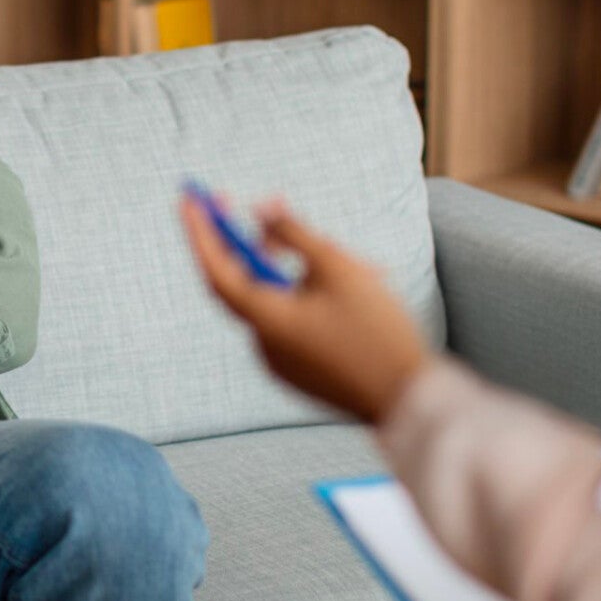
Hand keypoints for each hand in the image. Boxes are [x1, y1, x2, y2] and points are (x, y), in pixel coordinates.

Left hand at [180, 193, 431, 424]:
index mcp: (266, 321)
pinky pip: (296, 322)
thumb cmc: (376, 332)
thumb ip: (294, 234)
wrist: (411, 402)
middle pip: (247, 281)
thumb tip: (260, 207)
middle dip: (246, 242)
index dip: (201, 231)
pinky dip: (312, 298)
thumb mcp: (337, 269)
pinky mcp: (301, 370)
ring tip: (360, 263)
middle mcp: (264, 344)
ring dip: (302, 271)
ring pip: (280, 299)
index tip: (189, 198)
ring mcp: (282, 361)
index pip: (216, 270)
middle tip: (243, 205)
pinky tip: (358, 286)